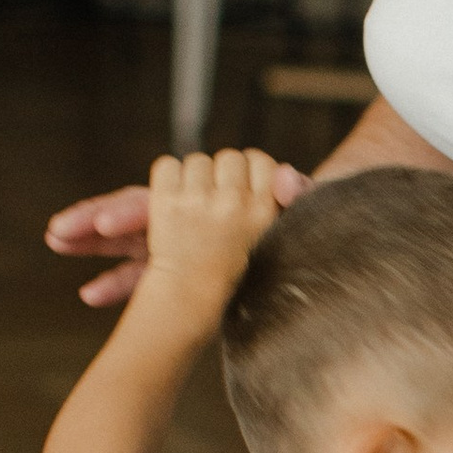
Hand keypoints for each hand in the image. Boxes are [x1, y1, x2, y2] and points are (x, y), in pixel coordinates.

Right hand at [50, 162, 311, 307]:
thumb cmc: (289, 215)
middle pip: (130, 210)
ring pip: (121, 236)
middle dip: (96, 221)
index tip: (109, 226)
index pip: (157, 199)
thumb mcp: (289, 204)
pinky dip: (114, 282)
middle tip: (61, 233)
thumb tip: (289, 180)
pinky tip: (91, 295)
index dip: (132, 211)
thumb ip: (288, 190)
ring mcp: (172, 236)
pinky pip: (134, 272)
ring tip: (56, 240)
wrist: (293, 228)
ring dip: (88, 237)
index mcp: (202, 193)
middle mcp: (182, 211)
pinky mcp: (170, 262)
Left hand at [137, 147, 285, 314]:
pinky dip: (167, 178)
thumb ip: (285, 198)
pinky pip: (167, 164)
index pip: (261, 161)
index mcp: (264, 211)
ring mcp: (199, 202)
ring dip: (193, 177)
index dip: (250, 170)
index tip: (243, 188)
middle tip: (216, 202)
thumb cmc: (232, 265)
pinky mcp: (167, 202)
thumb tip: (285, 172)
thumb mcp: (270, 233)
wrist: (190, 294)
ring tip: (195, 206)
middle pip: (230, 157)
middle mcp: (234, 203)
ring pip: (198, 161)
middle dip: (222, 173)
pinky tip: (173, 201)